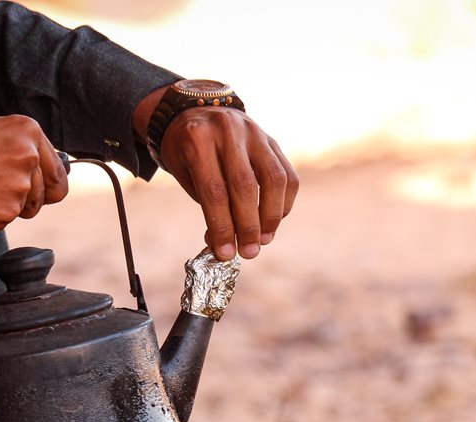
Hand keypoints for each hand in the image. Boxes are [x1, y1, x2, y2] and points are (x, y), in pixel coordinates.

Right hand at [0, 115, 68, 237]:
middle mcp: (28, 159)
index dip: (50, 186)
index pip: (59, 173)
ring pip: (21, 209)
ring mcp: (17, 190)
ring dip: (3, 205)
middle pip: (45, 196)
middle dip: (28, 200)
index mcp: (27, 131)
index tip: (43, 191)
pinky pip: (1, 222)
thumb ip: (16, 145)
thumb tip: (38, 164)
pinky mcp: (2, 216)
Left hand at [154, 106, 299, 260]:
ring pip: (274, 179)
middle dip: (248, 226)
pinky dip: (284, 202)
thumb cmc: (189, 152)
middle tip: (249, 252)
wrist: (200, 113)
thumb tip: (226, 246)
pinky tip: (274, 220)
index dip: (221, 226)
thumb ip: (208, 207)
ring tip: (264, 239)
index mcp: (198, 140)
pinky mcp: (272, 139)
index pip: (214, 191)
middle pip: (244, 186)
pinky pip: (287, 174)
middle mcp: (229, 132)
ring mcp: (255, 133)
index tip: (225, 253)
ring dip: (272, 216)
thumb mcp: (187, 176)